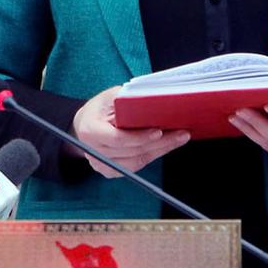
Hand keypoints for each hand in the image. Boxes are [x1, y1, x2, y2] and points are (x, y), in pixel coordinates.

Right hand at [71, 85, 189, 177]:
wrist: (86, 124)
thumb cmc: (100, 107)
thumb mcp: (110, 96)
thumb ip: (126, 100)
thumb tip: (154, 101)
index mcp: (90, 131)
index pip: (117, 139)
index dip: (139, 137)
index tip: (159, 131)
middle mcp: (93, 151)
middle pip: (132, 151)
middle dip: (160, 143)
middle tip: (181, 133)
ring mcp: (101, 165)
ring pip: (137, 161)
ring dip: (161, 150)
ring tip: (180, 138)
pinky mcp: (111, 171)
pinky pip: (136, 166)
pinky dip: (154, 155)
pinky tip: (167, 145)